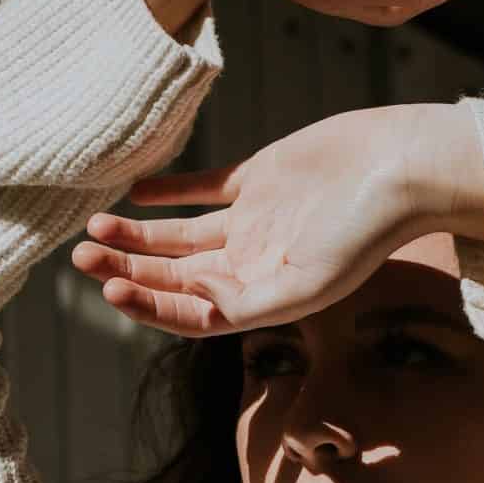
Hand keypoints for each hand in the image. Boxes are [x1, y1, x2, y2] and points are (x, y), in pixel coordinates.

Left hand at [70, 104, 438, 337]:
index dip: (147, 305)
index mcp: (263, 299)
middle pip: (175, 276)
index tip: (108, 288)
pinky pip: (203, 190)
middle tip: (80, 255)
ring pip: (180, 237)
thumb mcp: (307, 283)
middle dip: (127, 268)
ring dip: (137, 235)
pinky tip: (134, 191)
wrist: (402, 168)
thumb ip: (247, 303)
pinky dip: (169, 192)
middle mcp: (253, 266)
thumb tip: (190, 297)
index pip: (190, 314)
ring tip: (94, 227)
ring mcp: (254, 223)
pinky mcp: (259, 180)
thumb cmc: (365, 233)